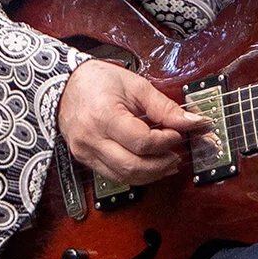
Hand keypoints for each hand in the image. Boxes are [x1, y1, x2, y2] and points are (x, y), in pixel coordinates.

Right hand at [58, 59, 209, 184]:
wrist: (65, 85)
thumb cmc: (98, 81)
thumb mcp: (136, 86)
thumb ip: (165, 107)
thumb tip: (192, 122)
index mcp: (104, 116)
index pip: (142, 142)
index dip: (165, 141)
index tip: (177, 134)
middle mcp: (91, 139)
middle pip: (133, 166)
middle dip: (161, 164)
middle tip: (176, 155)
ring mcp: (85, 152)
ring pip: (123, 177)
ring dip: (150, 174)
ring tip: (167, 162)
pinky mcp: (84, 159)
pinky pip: (113, 176)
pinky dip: (134, 175)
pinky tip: (148, 167)